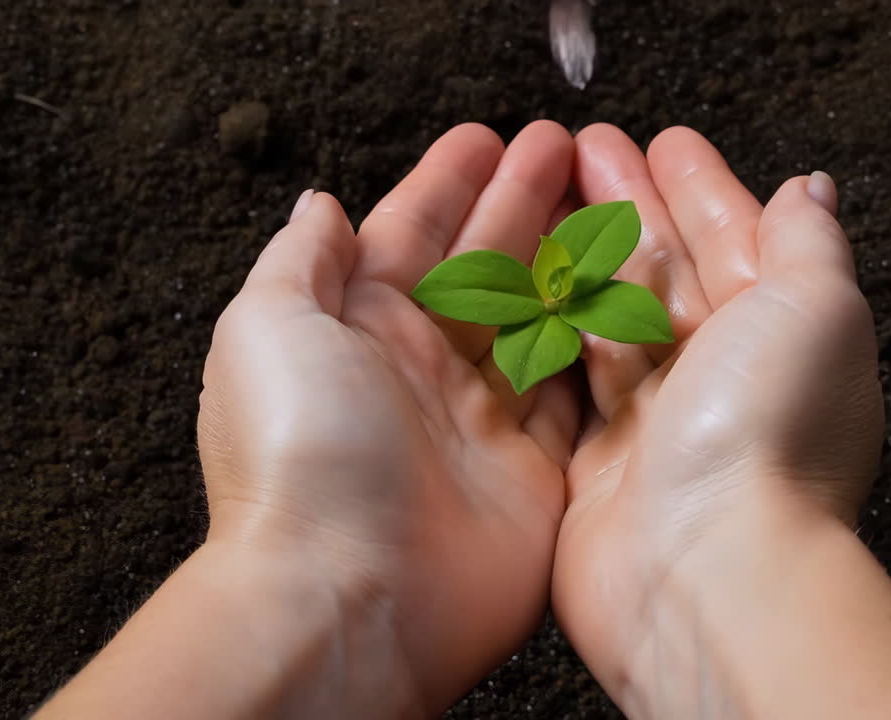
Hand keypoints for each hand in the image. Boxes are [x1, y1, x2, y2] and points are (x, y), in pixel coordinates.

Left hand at [198, 121, 580, 713]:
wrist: (349, 598)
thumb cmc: (296, 461)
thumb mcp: (265, 330)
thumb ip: (300, 262)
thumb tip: (316, 206)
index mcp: (357, 331)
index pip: (412, 235)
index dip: (450, 183)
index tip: (488, 139)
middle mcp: (420, 372)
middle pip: (485, 267)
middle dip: (523, 204)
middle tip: (566, 150)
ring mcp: (480, 422)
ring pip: (536, 320)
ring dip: (568, 261)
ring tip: (608, 202)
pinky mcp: (533, 473)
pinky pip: (576, 394)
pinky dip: (599, 347)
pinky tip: (625, 295)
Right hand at [552, 126, 884, 691]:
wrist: (706, 573)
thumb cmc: (769, 441)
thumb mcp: (816, 309)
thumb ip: (808, 244)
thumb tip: (811, 191)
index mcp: (780, 337)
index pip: (734, 242)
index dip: (699, 188)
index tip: (665, 144)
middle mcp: (720, 380)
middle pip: (664, 273)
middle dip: (628, 207)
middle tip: (586, 151)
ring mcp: (655, 423)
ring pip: (610, 317)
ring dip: (583, 256)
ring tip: (547, 198)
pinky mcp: (595, 463)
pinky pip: (567, 380)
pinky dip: (548, 330)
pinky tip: (525, 285)